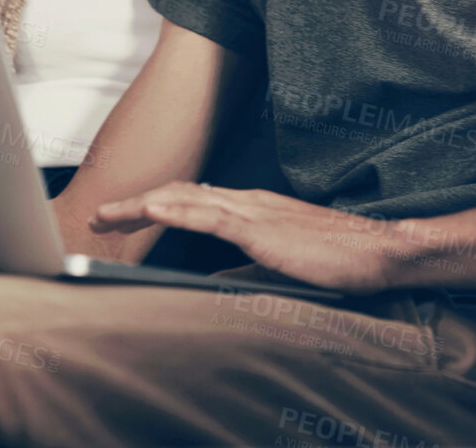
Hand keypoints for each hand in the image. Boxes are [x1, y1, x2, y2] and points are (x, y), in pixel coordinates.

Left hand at [90, 183, 404, 294]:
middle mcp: (247, 201)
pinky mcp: (259, 227)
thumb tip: (212, 281)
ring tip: (108, 214)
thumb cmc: (336, 259)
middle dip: (136, 203)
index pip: (192, 199)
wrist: (374, 251)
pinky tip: (150, 212)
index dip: (155, 204)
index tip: (124, 216)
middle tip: (101, 216)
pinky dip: (174, 211)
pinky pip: (208, 215)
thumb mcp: (278, 265)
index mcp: (252, 208)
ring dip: (142, 204)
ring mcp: (252, 210)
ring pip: (185, 199)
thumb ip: (243, 270)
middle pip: (179, 193)